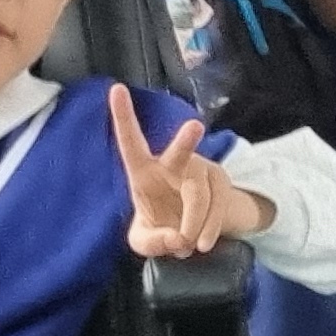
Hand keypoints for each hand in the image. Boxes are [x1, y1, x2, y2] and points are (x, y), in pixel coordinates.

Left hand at [112, 83, 261, 257]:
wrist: (193, 232)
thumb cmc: (160, 228)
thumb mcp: (144, 242)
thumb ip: (152, 242)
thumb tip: (177, 238)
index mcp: (144, 170)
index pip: (131, 142)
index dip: (123, 117)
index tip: (115, 89)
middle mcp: (172, 163)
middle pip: (180, 153)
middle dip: (186, 140)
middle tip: (195, 127)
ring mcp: (199, 169)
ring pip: (199, 195)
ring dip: (194, 224)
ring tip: (187, 247)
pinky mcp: (220, 181)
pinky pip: (217, 206)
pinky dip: (209, 229)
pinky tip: (202, 243)